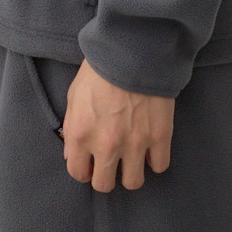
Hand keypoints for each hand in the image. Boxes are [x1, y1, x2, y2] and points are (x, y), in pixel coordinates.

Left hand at [60, 57, 174, 191]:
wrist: (133, 46)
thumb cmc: (101, 66)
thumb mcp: (74, 94)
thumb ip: (72, 127)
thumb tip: (73, 153)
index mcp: (81, 134)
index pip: (78, 173)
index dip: (84, 169)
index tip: (91, 163)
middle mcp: (106, 144)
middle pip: (104, 185)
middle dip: (106, 175)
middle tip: (111, 161)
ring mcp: (135, 142)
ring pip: (133, 182)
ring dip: (131, 171)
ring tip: (132, 156)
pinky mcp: (159, 135)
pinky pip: (159, 166)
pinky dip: (155, 159)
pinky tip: (150, 146)